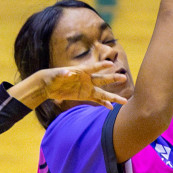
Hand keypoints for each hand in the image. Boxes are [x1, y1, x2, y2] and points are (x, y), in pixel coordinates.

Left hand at [10, 60, 127, 109]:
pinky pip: (96, 100)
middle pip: (102, 79)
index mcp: (81, 71)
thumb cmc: (52, 77)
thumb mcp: (55, 75)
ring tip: (124, 101)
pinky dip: (104, 104)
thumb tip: (67, 73)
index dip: (101, 66)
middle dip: (113, 79)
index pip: (93, 67)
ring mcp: (87, 88)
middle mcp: (87, 79)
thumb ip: (62, 73)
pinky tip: (111, 108)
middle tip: (124, 77)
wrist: (49, 85)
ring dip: (112, 97)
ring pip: (103, 93)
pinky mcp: (85, 95)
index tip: (110, 64)